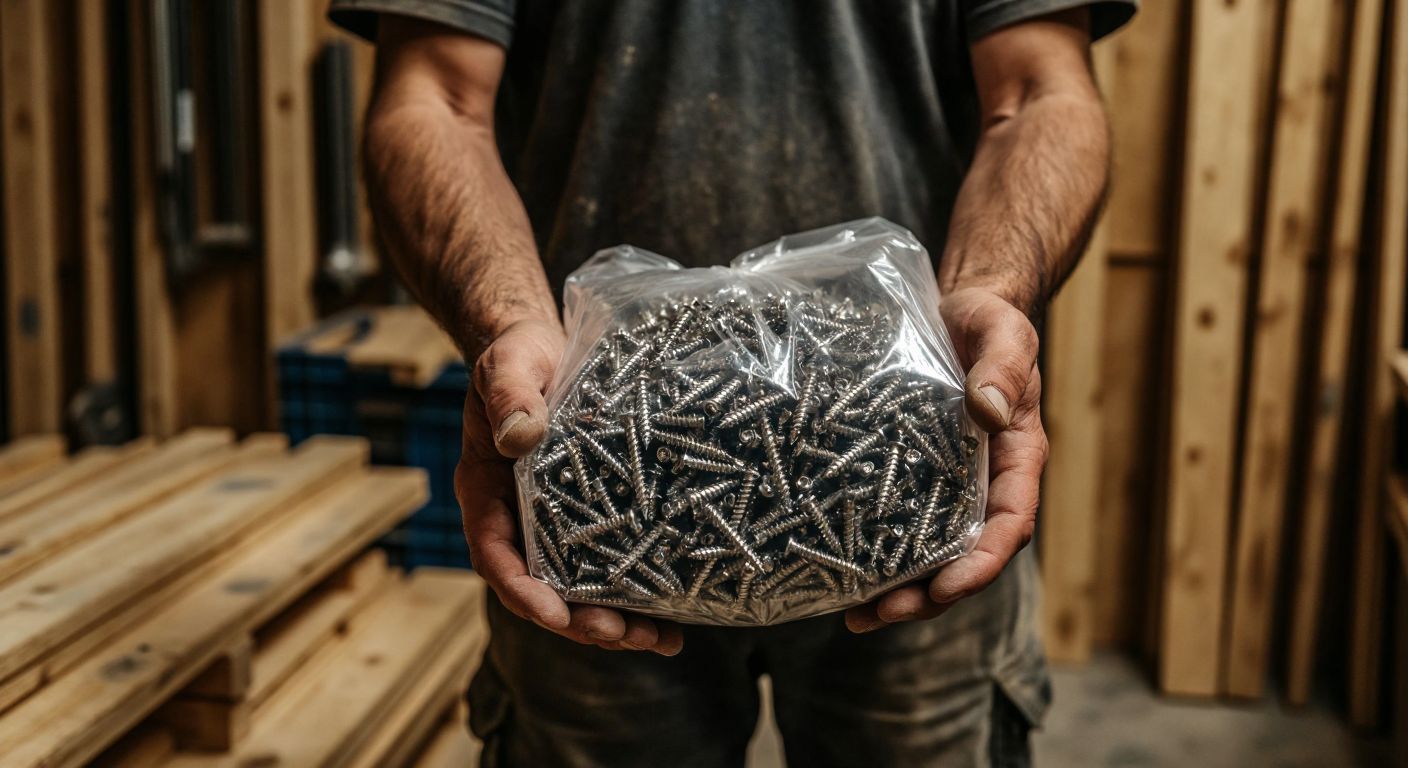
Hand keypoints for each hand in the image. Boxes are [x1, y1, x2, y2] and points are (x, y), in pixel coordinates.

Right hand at [456, 317, 684, 653]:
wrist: (543, 348)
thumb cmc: (518, 356)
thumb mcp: (510, 368)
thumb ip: (512, 398)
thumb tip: (520, 436)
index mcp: (487, 493)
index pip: (497, 557)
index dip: (525, 592)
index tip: (556, 615)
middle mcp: (519, 520)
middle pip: (545, 589)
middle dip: (583, 621)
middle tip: (623, 634)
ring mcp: (557, 523)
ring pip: (582, 588)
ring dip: (619, 620)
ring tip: (663, 640)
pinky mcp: (595, 515)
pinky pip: (613, 560)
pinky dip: (641, 589)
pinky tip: (679, 608)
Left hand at [845, 287, 1045, 631]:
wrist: (961, 309)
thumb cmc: (989, 321)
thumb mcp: (1003, 334)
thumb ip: (1001, 369)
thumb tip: (988, 411)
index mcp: (1016, 457)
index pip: (1008, 523)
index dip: (981, 563)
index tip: (949, 588)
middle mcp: (985, 482)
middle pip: (966, 555)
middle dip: (930, 594)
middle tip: (883, 613)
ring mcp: (949, 483)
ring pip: (931, 551)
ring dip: (900, 589)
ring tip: (857, 616)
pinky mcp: (914, 474)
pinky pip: (900, 522)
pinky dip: (876, 552)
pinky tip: (840, 572)